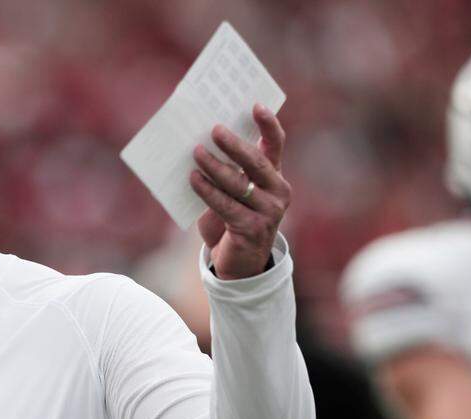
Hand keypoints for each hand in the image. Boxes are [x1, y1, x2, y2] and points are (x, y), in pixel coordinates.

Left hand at [189, 104, 290, 279]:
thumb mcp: (233, 192)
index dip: (268, 124)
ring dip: (214, 166)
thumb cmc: (232, 218)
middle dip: (234, 144)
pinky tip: (193, 179)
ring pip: (239, 183)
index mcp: (274, 176)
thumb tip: (199, 145)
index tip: (255, 105)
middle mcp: (277, 191)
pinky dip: (208, 191)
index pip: (275, 144)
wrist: (239, 262)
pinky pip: (226, 205)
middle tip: (214, 129)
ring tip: (196, 152)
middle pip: (255, 161)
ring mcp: (269, 211)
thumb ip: (227, 170)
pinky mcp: (252, 228)